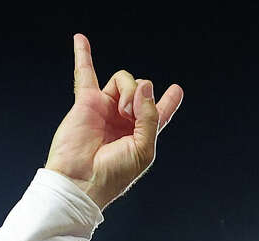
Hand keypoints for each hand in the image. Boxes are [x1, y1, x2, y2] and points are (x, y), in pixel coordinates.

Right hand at [45, 34, 183, 208]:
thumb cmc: (113, 173)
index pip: (159, 112)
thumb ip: (149, 116)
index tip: (177, 89)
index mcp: (142, 134)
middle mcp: (125, 119)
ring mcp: (106, 109)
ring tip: (123, 110)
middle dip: (143, 96)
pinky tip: (81, 40)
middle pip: (142, 89)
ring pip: (124, 80)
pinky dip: (84, 55)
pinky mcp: (87, 103)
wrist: (81, 181)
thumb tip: (144, 85)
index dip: (169, 101)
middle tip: (133, 115)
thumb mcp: (144, 149)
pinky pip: (86, 73)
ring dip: (129, 89)